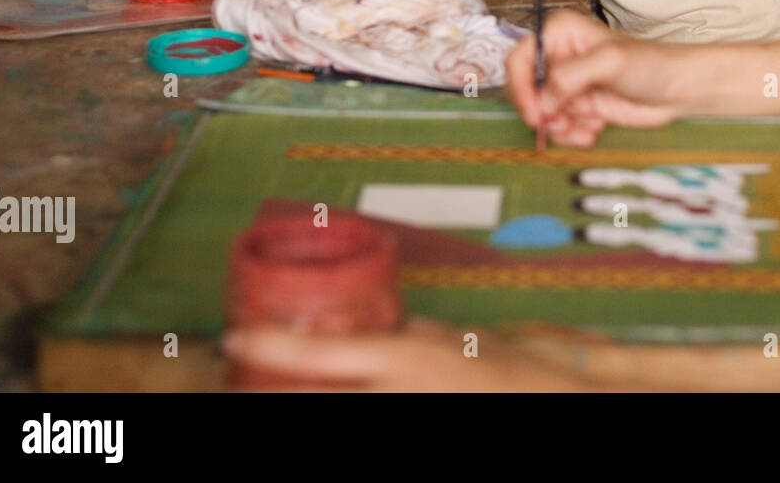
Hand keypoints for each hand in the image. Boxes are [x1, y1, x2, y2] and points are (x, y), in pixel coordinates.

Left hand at [222, 320, 585, 391]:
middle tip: (243, 376)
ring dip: (296, 400)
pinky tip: (320, 397)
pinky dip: (331, 405)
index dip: (267, 346)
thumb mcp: (454, 341)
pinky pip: (351, 426)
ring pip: (322, 412)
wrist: (545, 407)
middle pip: (306, 400)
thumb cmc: (506, 374)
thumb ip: (409, 335)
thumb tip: (370, 329)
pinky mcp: (402, 449)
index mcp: (401, 359)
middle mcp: (388, 398)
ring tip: (276, 388)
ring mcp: (393, 424)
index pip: (316, 355)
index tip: (234, 337)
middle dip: (267, 391)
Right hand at [506, 10, 683, 146]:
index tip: (534, 111)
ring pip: (543, 114)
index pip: (520, 59)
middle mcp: (560, 58)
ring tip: (587, 126)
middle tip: (561, 123)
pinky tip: (595, 128)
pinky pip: (560, 127)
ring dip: (561, 127)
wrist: (677, 90)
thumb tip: (542, 100)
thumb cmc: (651, 64)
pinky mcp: (579, 107)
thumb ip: (570, 76)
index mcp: (561, 34)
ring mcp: (568, 85)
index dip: (520, 87)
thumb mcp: (609, 63)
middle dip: (543, 113)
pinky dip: (573, 134)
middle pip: (527, 91)